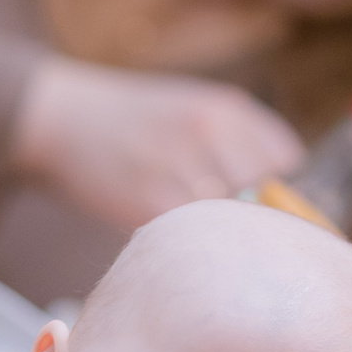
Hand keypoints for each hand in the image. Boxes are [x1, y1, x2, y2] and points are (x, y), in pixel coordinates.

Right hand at [12, 57, 304, 232]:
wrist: (62, 118)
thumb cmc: (136, 121)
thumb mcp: (195, 108)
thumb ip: (243, 140)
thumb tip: (288, 190)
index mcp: (227, 108)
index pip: (288, 160)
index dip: (285, 188)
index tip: (272, 207)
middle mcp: (209, 130)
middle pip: (266, 192)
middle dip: (260, 216)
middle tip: (242, 234)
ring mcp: (180, 164)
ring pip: (233, 217)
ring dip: (228, 236)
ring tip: (211, 242)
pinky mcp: (150, 200)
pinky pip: (193, 233)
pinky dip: (194, 243)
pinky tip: (181, 241)